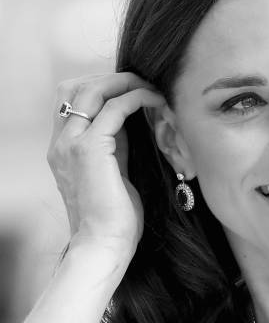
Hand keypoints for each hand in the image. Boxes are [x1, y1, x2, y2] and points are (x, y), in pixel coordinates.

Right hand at [47, 73, 165, 256]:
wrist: (104, 244)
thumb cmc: (114, 218)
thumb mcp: (113, 174)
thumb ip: (115, 148)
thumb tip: (129, 126)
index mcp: (63, 149)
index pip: (71, 102)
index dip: (99, 89)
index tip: (128, 90)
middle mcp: (61, 143)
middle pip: (75, 88)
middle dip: (109, 79)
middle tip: (139, 82)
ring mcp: (71, 144)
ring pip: (92, 91)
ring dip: (123, 83)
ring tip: (148, 86)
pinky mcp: (90, 150)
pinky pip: (113, 109)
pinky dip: (135, 99)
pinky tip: (153, 100)